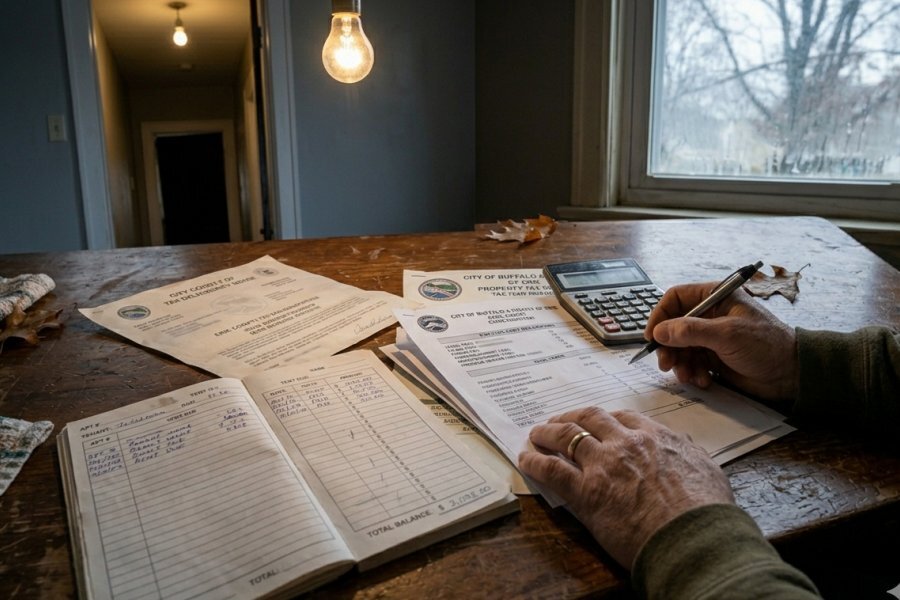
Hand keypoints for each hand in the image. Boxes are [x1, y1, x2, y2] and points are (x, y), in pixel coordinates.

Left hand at [518, 407, 732, 567]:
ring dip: (547, 433)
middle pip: (590, 418)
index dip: (605, 419)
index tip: (597, 422)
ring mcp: (603, 465)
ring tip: (536, 433)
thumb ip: (689, 452)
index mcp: (656, 437)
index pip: (623, 418)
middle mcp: (626, 444)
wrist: (693, 537)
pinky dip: (535, 461)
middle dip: (571, 416)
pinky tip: (526, 459)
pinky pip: (552, 469)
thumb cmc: (706, 510)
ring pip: (566, 436)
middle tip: (559, 420)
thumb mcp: (707, 469)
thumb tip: (683, 444)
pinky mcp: (585, 492)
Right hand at [644, 282, 797, 400]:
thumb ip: (690, 331)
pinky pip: (691, 362)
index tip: (652, 337)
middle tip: (666, 364)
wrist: (791, 374)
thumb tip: (659, 332)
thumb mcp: (727, 334)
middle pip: (673, 326)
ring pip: (679, 347)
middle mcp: (709, 314)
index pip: (675, 298)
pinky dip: (692, 372)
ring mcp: (711, 337)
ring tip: (688, 376)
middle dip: (668, 346)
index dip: (660, 316)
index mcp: (714, 297)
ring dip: (680, 363)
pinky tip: (704, 380)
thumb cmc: (766, 345)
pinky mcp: (713, 357)